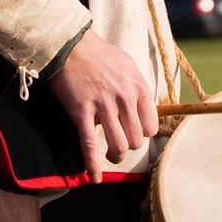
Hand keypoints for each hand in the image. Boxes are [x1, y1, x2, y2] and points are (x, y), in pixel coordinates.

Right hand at [46, 32, 158, 183]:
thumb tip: (139, 107)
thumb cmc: (97, 53)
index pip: (151, 125)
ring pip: (119, 146)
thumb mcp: (126, 65)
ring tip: (110, 155)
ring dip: (115, 156)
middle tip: (120, 142)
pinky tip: (95, 178)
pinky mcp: (81, 112)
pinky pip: (89, 145)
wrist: (70, 44)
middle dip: (129, 145)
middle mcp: (124, 98)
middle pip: (136, 139)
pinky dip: (92, 165)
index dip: (143, 133)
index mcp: (138, 87)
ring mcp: (103, 106)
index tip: (133, 131)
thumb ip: (134, 87)